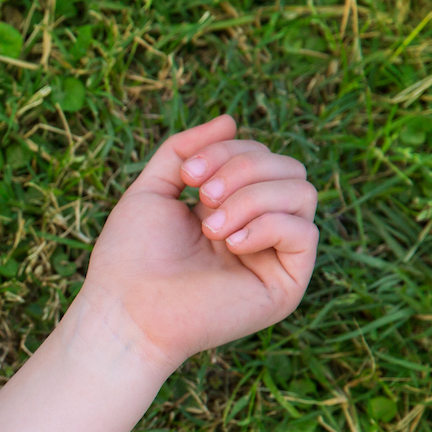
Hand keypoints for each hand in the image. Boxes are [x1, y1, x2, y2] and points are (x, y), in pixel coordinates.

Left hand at [81, 114, 319, 372]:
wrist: (126, 311)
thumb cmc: (131, 258)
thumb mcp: (153, 189)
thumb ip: (185, 150)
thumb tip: (230, 119)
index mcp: (231, 207)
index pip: (260, 156)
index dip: (229, 151)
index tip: (188, 175)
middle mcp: (258, 229)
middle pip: (288, 167)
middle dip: (244, 168)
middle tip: (203, 198)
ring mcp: (273, 256)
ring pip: (302, 192)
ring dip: (254, 196)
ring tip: (212, 226)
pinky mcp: (286, 285)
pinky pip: (304, 232)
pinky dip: (267, 225)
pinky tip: (230, 244)